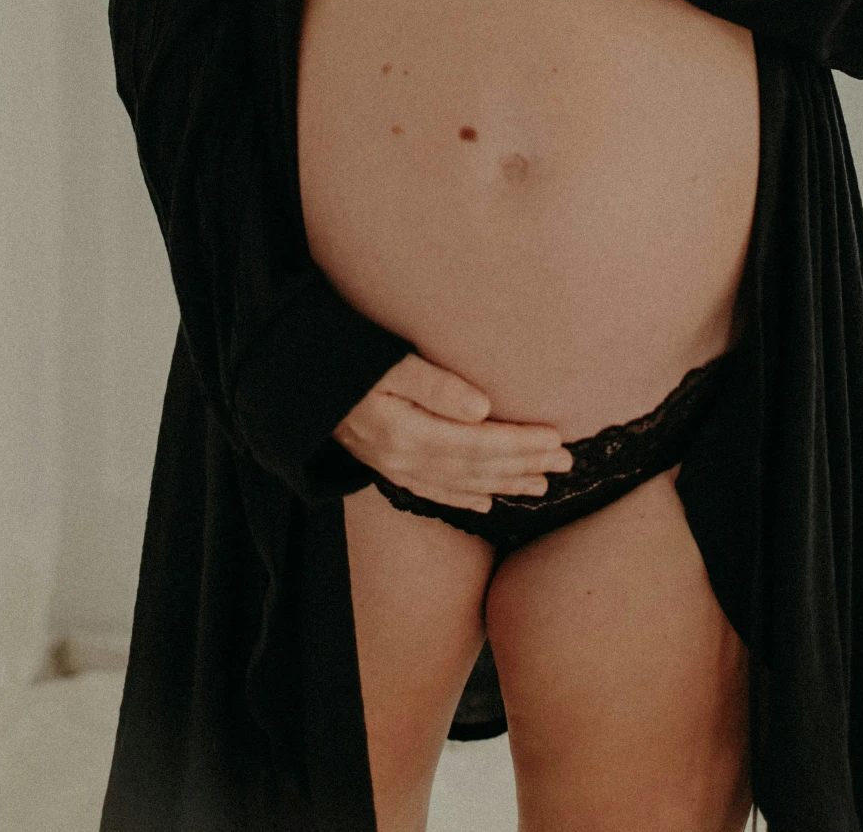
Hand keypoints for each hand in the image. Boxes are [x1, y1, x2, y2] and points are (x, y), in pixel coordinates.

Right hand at [333, 351, 575, 510]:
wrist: (294, 384)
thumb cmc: (345, 361)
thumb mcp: (387, 362)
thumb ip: (435, 384)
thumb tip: (484, 407)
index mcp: (408, 433)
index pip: (479, 444)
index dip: (520, 443)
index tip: (556, 438)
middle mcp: (404, 460)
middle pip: (477, 468)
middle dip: (524, 465)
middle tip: (568, 463)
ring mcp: (394, 469)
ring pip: (461, 484)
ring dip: (504, 484)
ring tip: (542, 485)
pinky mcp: (387, 468)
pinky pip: (433, 493)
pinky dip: (463, 499)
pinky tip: (487, 501)